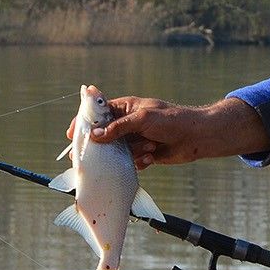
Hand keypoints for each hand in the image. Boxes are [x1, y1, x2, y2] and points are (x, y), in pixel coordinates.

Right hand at [82, 95, 269, 168]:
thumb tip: (94, 135)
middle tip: (95, 156)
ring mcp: (135, 139)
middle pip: (105, 136)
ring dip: (133, 153)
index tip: (73, 134)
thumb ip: (117, 128)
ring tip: (150, 147)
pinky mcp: (144, 154)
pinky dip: (141, 161)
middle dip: (105, 146)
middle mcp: (128, 124)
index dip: (84, 122)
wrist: (197, 137)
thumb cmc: (171, 120)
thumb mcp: (142, 119)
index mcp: (126, 107)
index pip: (98, 112)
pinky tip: (153, 157)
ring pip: (119, 152)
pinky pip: (132, 162)